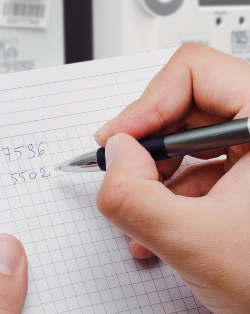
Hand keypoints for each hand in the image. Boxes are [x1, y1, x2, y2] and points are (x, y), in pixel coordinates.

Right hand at [95, 44, 249, 313]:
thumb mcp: (198, 246)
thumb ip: (136, 198)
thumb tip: (115, 155)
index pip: (195, 70)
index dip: (148, 102)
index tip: (122, 138)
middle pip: (186, 102)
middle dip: (148, 141)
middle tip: (126, 168)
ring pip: (189, 133)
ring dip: (156, 169)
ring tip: (146, 204)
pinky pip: (199, 161)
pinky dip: (171, 187)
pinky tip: (161, 221)